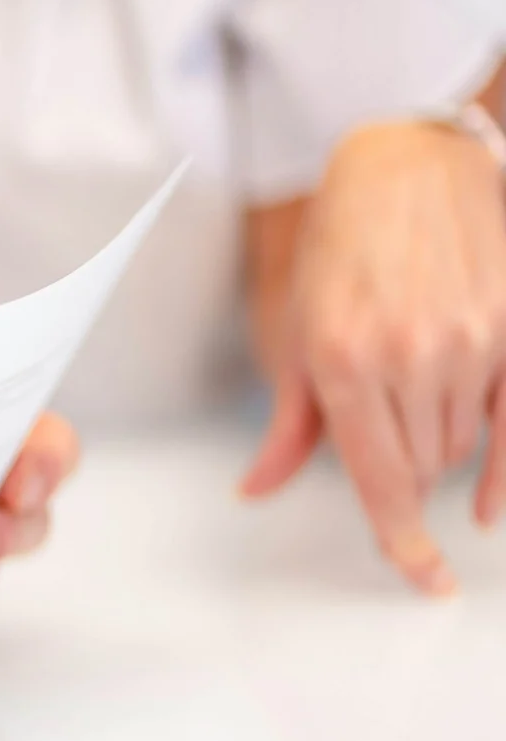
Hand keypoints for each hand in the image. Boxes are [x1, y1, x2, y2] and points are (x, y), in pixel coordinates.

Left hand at [241, 119, 505, 594]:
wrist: (408, 164)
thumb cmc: (343, 244)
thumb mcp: (297, 330)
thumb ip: (289, 422)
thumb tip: (259, 487)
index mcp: (343, 360)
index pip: (377, 478)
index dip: (400, 538)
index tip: (418, 576)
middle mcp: (410, 355)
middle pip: (420, 467)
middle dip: (402, 472)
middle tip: (386, 431)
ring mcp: (470, 342)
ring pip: (462, 447)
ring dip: (442, 451)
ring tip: (418, 402)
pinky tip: (493, 503)